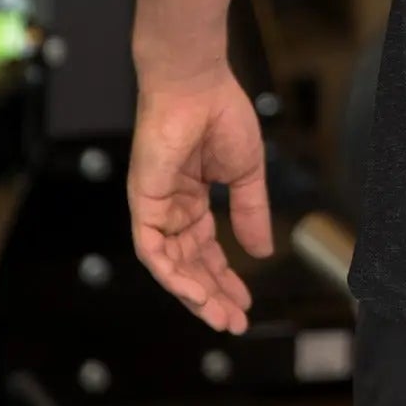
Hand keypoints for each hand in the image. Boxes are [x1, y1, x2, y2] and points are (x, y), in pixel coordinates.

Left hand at [128, 66, 273, 332]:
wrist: (197, 84)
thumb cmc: (220, 114)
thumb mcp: (245, 173)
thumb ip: (251, 212)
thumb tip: (262, 252)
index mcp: (193, 199)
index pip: (206, 250)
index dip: (225, 278)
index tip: (245, 303)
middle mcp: (171, 208)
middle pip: (189, 264)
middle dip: (212, 295)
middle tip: (233, 321)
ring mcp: (155, 207)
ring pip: (170, 265)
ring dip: (194, 293)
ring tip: (219, 316)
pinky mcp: (142, 203)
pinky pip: (153, 250)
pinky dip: (172, 274)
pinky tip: (195, 292)